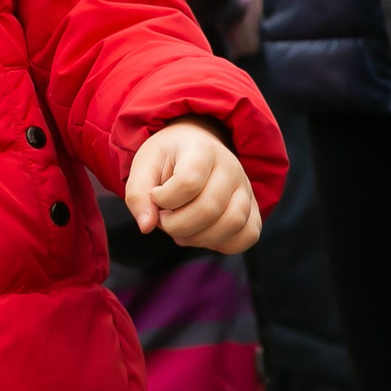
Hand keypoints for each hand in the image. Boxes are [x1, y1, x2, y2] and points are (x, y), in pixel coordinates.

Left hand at [124, 116, 261, 253]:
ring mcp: (245, 187)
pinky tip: (203, 236)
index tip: (154, 195)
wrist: (195, 146)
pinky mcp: (253, 207)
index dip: (164, 200)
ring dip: (199, 238)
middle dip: (177, 225)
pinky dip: (224, 244)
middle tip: (164, 219)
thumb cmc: (168, 157)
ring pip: (233, 224)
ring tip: (181, 229)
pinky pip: (249, 235)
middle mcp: (230, 166)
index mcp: (201, 149)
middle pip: (210, 208)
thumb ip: (138, 194)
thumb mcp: (144, 164)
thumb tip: (146, 226)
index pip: (188, 183)